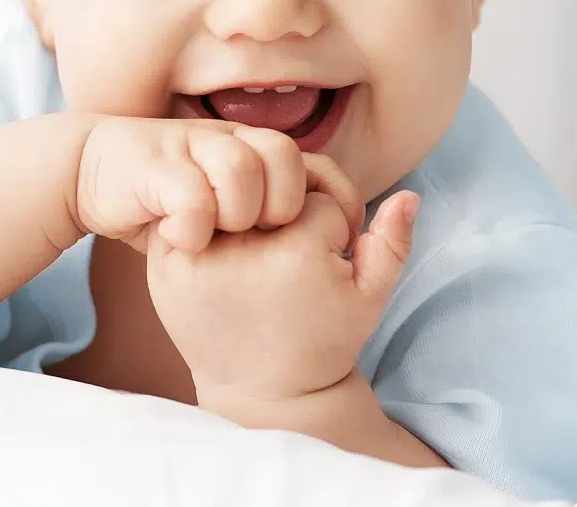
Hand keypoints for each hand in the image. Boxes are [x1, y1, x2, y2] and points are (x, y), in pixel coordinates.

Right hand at [75, 117, 363, 253]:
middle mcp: (225, 139)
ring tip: (219, 237)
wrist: (91, 167)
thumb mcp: (220, 202)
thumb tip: (319, 240)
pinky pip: (191, 196)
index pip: (312, 164)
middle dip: (281, 206)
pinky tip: (182, 240)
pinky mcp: (154, 168)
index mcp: (249, 147)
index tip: (325, 243)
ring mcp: (189, 148)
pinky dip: (193, 227)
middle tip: (256, 237)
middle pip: (284, 156)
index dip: (326, 202)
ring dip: (236, 213)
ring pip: (241, 169)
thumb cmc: (164, 195)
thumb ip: (260, 210)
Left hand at [147, 176, 419, 402]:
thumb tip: (409, 195)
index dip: (330, 226)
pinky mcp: (167, 266)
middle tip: (288, 257)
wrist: (262, 391)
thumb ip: (393, 243)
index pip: (318, 196)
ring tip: (257, 255)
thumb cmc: (321, 339)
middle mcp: (244, 248)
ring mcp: (199, 256)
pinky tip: (223, 252)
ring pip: (233, 192)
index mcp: (297, 251)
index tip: (324, 265)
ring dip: (245, 210)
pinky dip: (207, 222)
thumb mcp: (368, 299)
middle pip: (272, 185)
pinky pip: (193, 212)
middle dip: (286, 210)